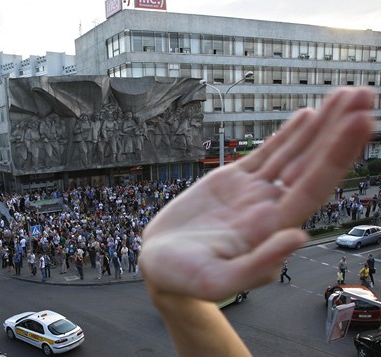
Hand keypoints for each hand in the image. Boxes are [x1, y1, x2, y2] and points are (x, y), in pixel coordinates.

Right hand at [140, 87, 373, 301]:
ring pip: (294, 153)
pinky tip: (309, 116)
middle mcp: (270, 206)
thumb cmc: (184, 278)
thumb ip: (258, 265)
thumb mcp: (215, 281)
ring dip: (322, 126)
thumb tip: (299, 236)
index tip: (359, 122)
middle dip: (338, 130)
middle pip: (312, 163)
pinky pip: (267, 153)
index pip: (313, 187)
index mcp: (270, 228)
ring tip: (348, 95)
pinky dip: (288, 134)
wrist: (160, 263)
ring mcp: (254, 192)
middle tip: (364, 94)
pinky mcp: (234, 181)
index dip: (337, 155)